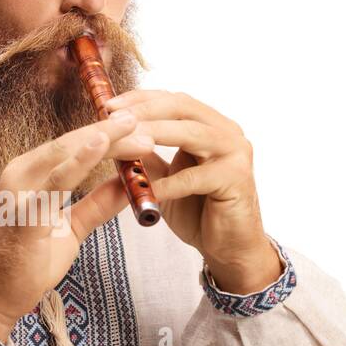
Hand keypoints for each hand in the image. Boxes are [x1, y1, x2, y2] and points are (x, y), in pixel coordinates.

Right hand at [0, 111, 155, 340]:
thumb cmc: (26, 262)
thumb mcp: (71, 227)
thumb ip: (98, 204)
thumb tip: (129, 184)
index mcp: (28, 175)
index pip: (71, 147)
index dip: (106, 135)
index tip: (138, 128)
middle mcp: (19, 175)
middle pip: (69, 144)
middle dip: (109, 132)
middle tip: (145, 123)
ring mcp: (18, 193)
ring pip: (63, 155)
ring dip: (102, 141)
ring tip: (133, 129)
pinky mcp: (23, 215)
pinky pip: (55, 184)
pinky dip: (78, 163)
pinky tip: (99, 147)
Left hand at [101, 89, 282, 293]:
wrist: (228, 246)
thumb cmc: (199, 210)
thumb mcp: (167, 177)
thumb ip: (148, 156)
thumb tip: (115, 138)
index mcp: (211, 125)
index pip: (174, 100)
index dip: (141, 98)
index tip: (109, 105)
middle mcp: (227, 132)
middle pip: (182, 108)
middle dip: (144, 111)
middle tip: (113, 119)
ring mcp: (235, 153)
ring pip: (191, 134)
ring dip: (154, 135)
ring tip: (125, 143)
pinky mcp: (236, 179)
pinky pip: (195, 177)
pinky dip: (168, 183)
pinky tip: (147, 190)